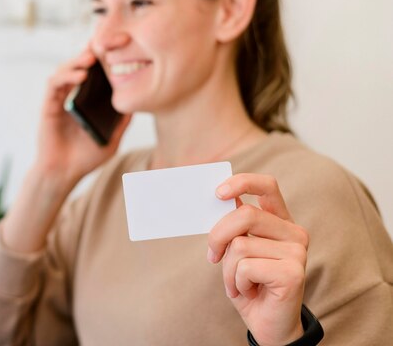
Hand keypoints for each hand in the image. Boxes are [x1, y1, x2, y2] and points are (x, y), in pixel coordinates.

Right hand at [35, 49, 130, 184]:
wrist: (64, 173)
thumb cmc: (86, 157)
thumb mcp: (112, 138)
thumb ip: (122, 121)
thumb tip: (138, 103)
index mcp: (90, 98)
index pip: (99, 69)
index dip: (109, 54)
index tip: (126, 44)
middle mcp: (75, 93)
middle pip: (83, 62)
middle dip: (96, 49)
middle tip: (111, 42)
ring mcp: (62, 97)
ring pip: (68, 68)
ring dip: (78, 60)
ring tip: (92, 58)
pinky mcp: (49, 105)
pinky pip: (55, 84)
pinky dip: (66, 76)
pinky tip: (80, 76)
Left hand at [208, 174, 308, 345]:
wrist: (268, 326)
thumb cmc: (249, 284)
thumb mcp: (237, 251)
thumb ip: (233, 226)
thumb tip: (218, 200)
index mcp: (280, 221)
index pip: (266, 186)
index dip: (242, 182)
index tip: (218, 193)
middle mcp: (294, 232)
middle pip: (245, 214)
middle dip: (218, 236)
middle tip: (213, 256)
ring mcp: (297, 252)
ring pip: (240, 244)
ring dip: (228, 269)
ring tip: (239, 283)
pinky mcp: (293, 273)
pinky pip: (246, 267)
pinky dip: (236, 282)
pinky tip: (248, 292)